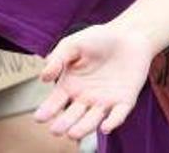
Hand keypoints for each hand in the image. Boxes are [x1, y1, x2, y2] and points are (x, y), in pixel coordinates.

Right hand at [34, 22, 156, 140]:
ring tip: (73, 134)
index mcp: (70, 86)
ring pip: (92, 120)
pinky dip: (113, 122)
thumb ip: (58, 59)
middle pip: (72, 116)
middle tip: (56, 130)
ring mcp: (104, 101)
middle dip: (64, 124)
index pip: (55, 103)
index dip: (47, 111)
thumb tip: (43, 78)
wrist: (129, 34)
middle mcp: (85, 98)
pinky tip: (105, 127)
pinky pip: (118, 115)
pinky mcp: (124, 101)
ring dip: (83, 128)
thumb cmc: (98, 39)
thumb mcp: (73, 44)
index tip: (39, 117)